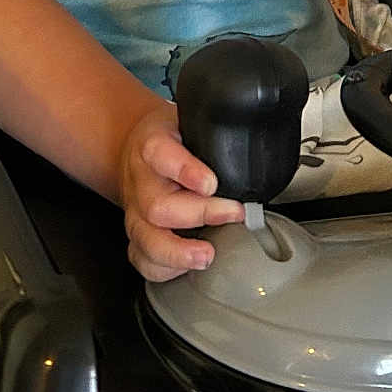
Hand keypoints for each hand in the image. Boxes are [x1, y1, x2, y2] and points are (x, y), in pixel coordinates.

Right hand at [118, 106, 244, 281]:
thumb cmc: (172, 138)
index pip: (160, 154)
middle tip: (232, 214)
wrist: (136, 148)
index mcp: (152, 146)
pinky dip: (163, 268)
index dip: (185, 170)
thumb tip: (257, 148)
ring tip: (206, 255)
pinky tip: (185, 266)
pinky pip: (140, 258)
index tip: (211, 183)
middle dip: (199, 215)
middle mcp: (141, 180)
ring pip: (145, 238)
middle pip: (157, 206)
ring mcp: (135, 210)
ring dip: (177, 252)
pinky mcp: (136, 232)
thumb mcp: (190, 122)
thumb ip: (216, 135)